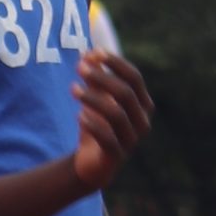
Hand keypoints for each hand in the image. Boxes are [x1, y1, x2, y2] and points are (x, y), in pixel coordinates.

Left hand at [70, 53, 154, 188]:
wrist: (91, 164)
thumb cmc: (97, 125)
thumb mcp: (95, 99)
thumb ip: (95, 78)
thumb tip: (87, 53)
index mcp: (142, 104)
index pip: (134, 78)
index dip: (116, 63)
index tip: (94, 52)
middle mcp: (142, 121)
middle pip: (126, 94)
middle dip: (102, 78)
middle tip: (79, 68)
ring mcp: (131, 140)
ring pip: (116, 114)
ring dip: (93, 98)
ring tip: (72, 89)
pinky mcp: (116, 156)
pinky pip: (108, 138)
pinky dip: (92, 124)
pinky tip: (79, 115)